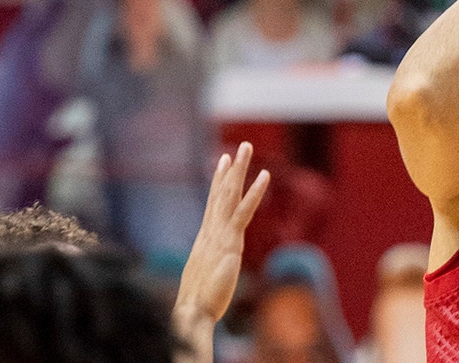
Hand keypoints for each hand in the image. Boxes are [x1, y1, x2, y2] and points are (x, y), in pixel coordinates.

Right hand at [172, 142, 269, 358]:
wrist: (193, 311)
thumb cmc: (201, 299)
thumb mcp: (209, 276)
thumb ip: (216, 264)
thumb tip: (222, 259)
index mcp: (208, 236)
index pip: (215, 202)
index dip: (220, 181)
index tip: (224, 161)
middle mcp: (213, 230)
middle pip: (222, 192)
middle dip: (233, 169)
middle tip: (242, 146)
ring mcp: (220, 234)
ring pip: (230, 195)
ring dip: (239, 171)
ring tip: (246, 148)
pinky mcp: (230, 242)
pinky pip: (243, 211)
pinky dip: (254, 193)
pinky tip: (264, 176)